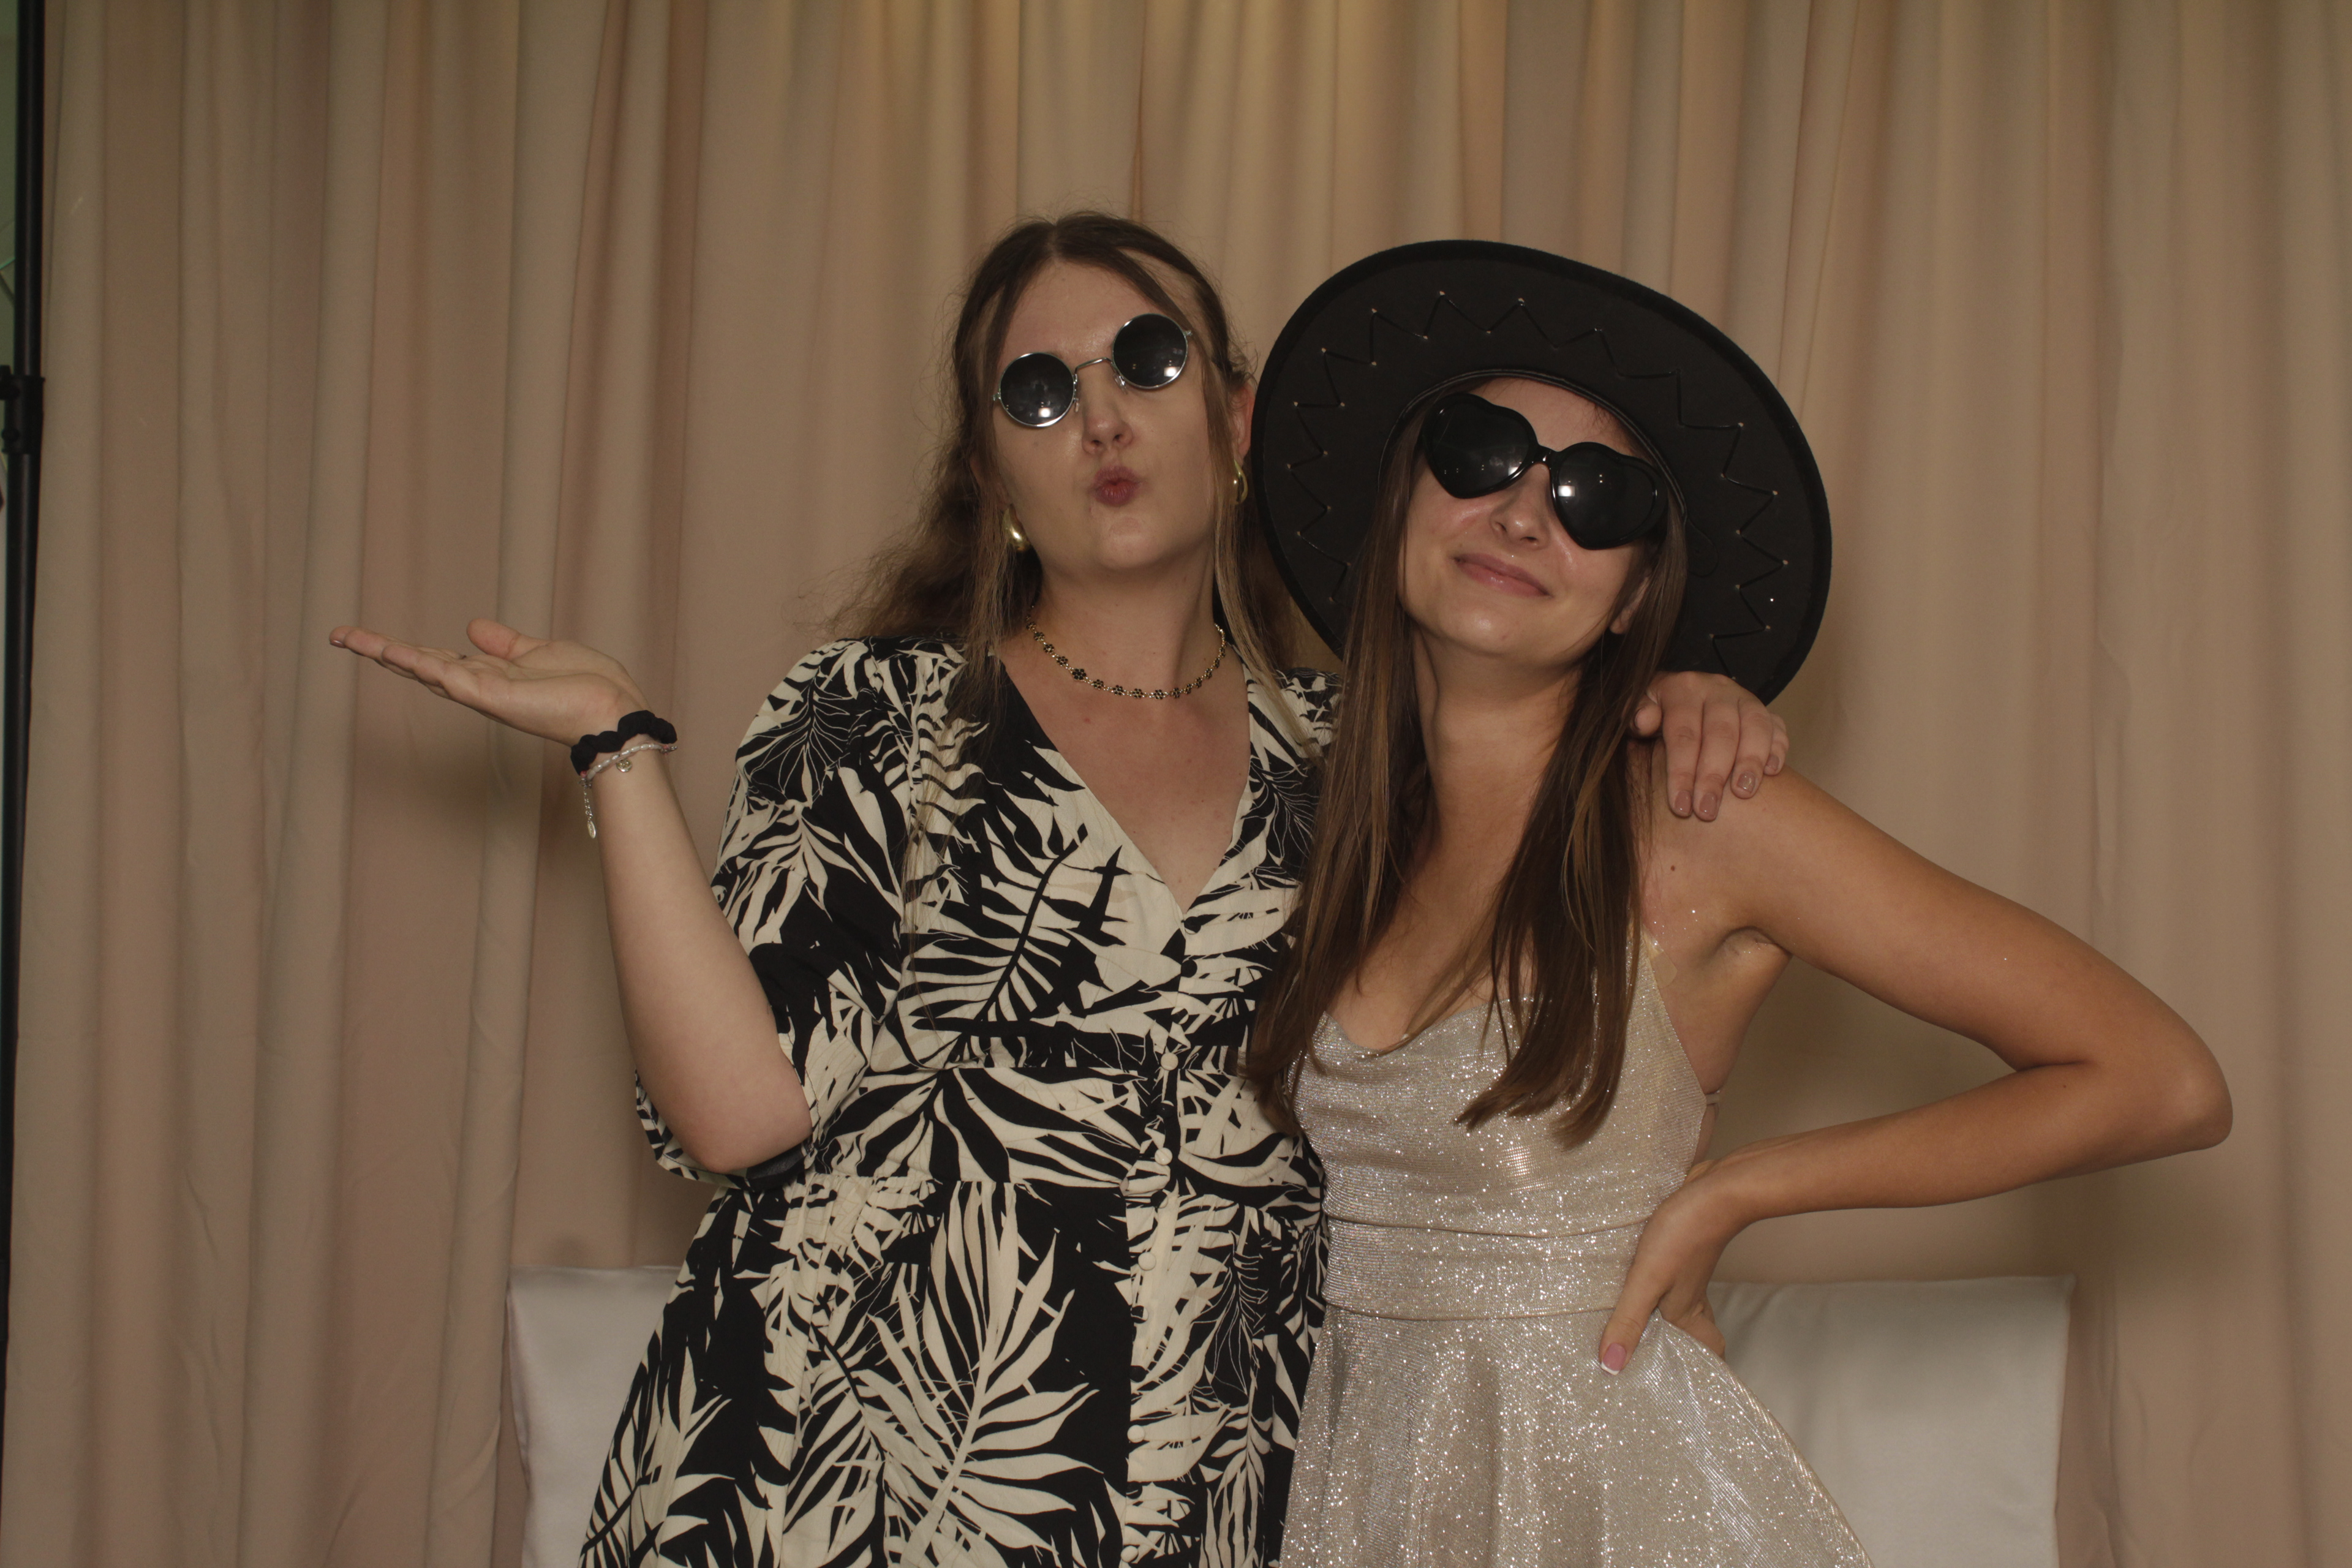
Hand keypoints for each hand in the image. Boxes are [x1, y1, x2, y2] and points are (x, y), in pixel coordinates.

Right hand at [329, 618, 647, 746]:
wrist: (615, 711)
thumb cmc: (590, 686)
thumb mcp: (541, 651)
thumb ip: (506, 642)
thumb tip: (471, 626)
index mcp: (491, 675)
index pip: (438, 658)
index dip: (404, 648)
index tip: (369, 638)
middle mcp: (481, 687)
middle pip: (421, 664)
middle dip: (380, 650)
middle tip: (339, 635)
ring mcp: (485, 693)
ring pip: (427, 669)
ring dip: (388, 653)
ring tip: (349, 637)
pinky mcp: (495, 697)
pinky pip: (451, 677)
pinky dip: (422, 663)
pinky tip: (393, 651)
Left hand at [1598, 1160, 1736, 1371]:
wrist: (1715, 1189)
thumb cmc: (1684, 1234)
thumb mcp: (1647, 1280)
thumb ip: (1629, 1321)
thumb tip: (1611, 1366)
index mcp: (1688, 1315)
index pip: (1704, 1357)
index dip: (1694, 1374)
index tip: (1669, 1392)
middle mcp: (1691, 1300)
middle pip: (1693, 1336)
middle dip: (1673, 1350)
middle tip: (1641, 1361)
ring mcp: (1687, 1276)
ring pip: (1679, 1308)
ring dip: (1659, 1319)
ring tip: (1627, 1328)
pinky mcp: (1680, 1253)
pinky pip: (1668, 1281)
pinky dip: (1653, 1289)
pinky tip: (1630, 1280)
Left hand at [1632, 671, 1787, 820]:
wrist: (1681, 694)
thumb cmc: (1657, 712)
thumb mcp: (1639, 710)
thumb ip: (1636, 715)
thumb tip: (1642, 721)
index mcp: (1682, 688)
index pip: (1683, 733)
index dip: (1681, 771)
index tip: (1680, 806)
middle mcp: (1717, 689)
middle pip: (1720, 732)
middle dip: (1713, 775)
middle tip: (1707, 811)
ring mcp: (1745, 698)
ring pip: (1755, 726)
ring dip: (1750, 761)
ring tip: (1742, 793)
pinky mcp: (1766, 712)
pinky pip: (1778, 727)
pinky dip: (1778, 749)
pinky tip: (1772, 773)